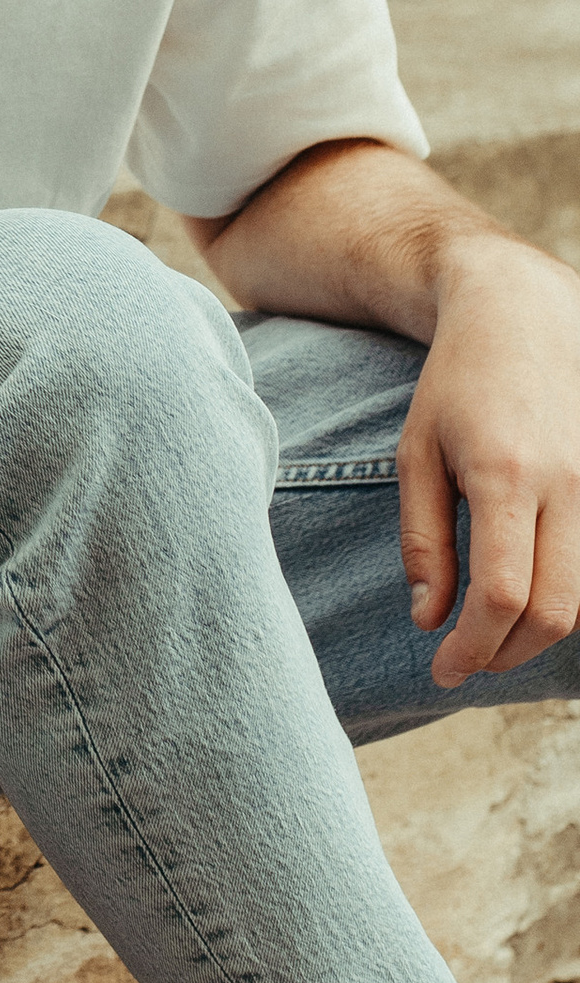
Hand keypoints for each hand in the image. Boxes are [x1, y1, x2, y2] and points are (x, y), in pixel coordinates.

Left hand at [402, 238, 579, 685]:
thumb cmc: (458, 383)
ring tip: (492, 635)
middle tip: (466, 662)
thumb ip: (423, 541)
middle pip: (555, 610)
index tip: (443, 669)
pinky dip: (566, 595)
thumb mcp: (417, 453)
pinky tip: (530, 598)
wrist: (525, 313)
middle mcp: (569, 484)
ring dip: (538, 633)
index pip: (503, 594)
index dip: (473, 647)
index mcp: (506, 475)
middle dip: (507, 653)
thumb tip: (429, 620)